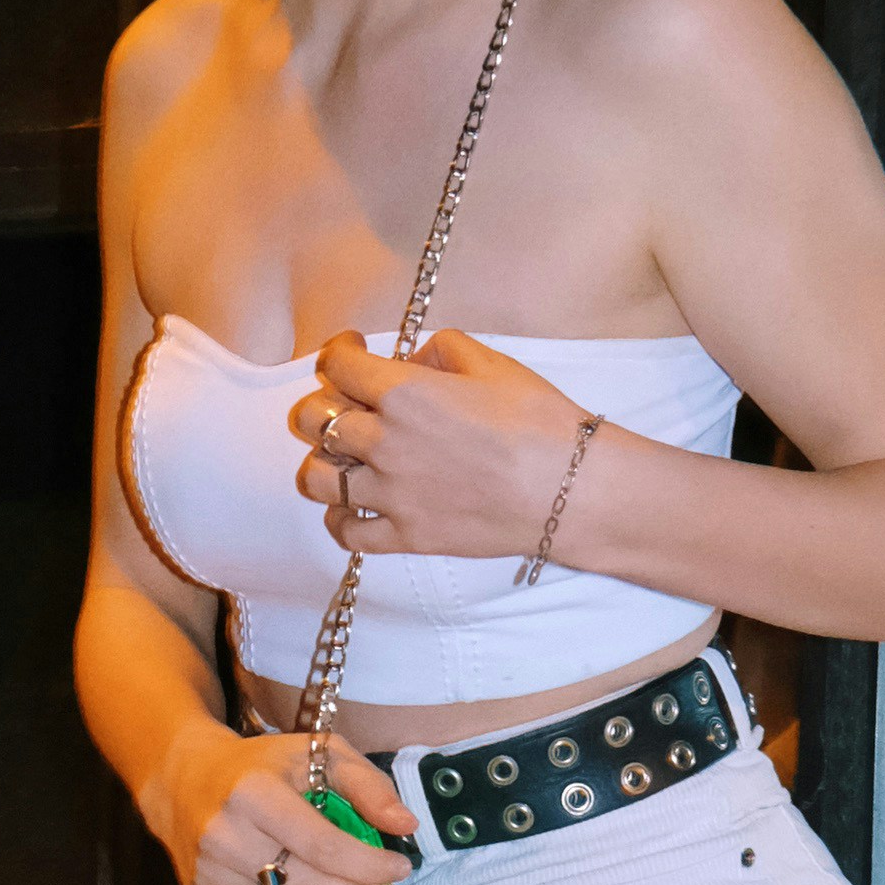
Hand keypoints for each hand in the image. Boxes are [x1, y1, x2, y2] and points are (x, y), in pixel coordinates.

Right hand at [170, 725, 420, 884]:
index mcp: (256, 796)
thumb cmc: (259, 767)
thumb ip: (364, 783)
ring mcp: (211, 879)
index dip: (368, 865)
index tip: (402, 870)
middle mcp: (227, 840)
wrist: (181, 781)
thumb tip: (406, 824)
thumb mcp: (313, 753)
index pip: (322, 845)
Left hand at [292, 327, 581, 561]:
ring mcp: (391, 494)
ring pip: (317, 478)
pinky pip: (346, 531)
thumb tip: (412, 360)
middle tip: (349, 403)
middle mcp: (385, 443)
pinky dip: (342, 518)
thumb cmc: (539, 422)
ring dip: (325, 461)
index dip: (340, 350)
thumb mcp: (491, 362)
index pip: (336, 364)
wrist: (570, 489)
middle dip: (325, 403)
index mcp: (403, 393)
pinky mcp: (407, 536)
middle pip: (313, 419)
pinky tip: (358, 505)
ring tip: (349, 457)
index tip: (354, 350)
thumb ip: (440, 348)